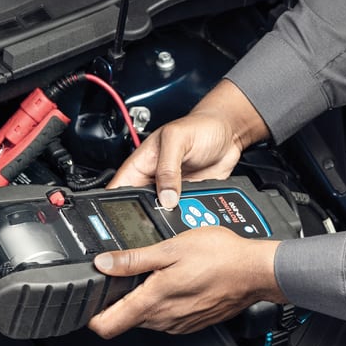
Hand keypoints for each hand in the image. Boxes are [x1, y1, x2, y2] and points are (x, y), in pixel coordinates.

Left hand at [87, 226, 285, 337]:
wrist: (255, 272)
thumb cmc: (220, 257)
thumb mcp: (170, 248)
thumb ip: (133, 259)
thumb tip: (104, 263)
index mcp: (153, 301)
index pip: (106, 326)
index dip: (91, 316)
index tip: (88, 302)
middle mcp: (164, 319)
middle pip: (125, 319)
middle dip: (120, 300)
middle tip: (124, 275)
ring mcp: (179, 323)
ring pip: (147, 318)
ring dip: (144, 299)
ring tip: (155, 273)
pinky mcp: (192, 323)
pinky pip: (167, 317)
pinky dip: (165, 302)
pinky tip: (176, 282)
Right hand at [109, 80, 268, 208]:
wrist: (229, 132)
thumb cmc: (200, 126)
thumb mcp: (178, 140)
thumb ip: (168, 168)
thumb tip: (165, 197)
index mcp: (142, 163)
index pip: (120, 188)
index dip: (116, 203)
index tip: (122, 217)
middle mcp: (154, 179)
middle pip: (142, 206)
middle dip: (148, 215)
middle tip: (159, 219)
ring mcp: (172, 190)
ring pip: (164, 213)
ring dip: (172, 217)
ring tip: (181, 214)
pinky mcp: (190, 197)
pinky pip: (185, 213)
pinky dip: (189, 216)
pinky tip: (194, 214)